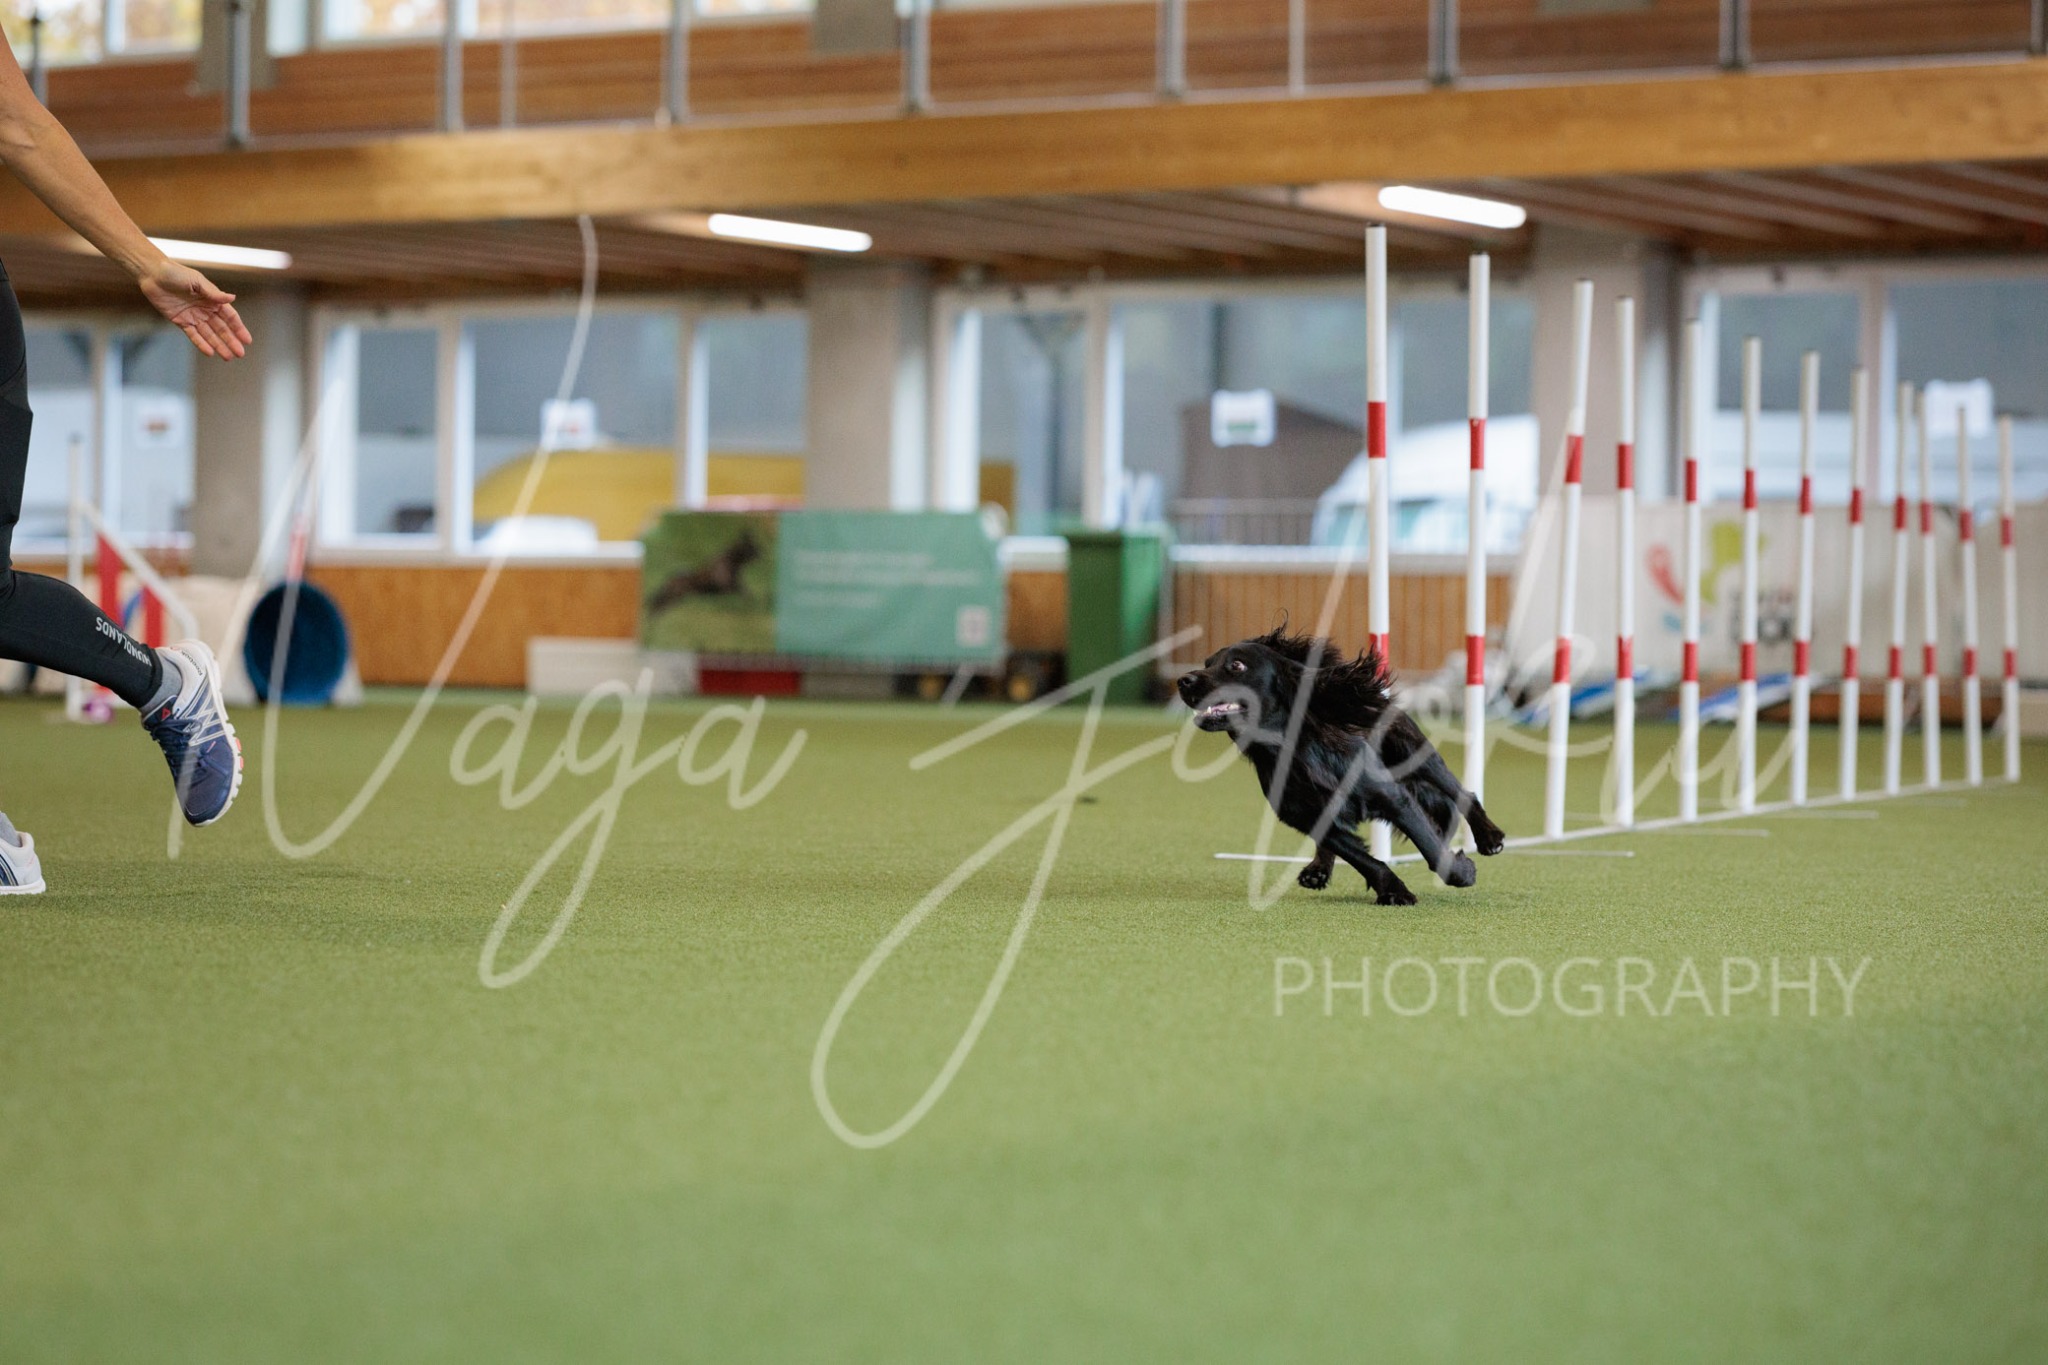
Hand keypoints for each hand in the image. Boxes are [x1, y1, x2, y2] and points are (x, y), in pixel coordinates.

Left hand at [137, 260, 251, 359]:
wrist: (152, 273)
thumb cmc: (175, 272)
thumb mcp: (197, 281)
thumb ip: (214, 293)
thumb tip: (232, 298)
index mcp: (212, 299)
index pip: (229, 317)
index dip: (239, 328)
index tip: (247, 340)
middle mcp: (205, 309)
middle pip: (221, 329)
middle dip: (231, 341)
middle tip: (240, 354)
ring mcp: (193, 316)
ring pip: (209, 335)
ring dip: (219, 346)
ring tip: (228, 358)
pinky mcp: (180, 321)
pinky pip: (193, 335)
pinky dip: (201, 344)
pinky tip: (210, 353)